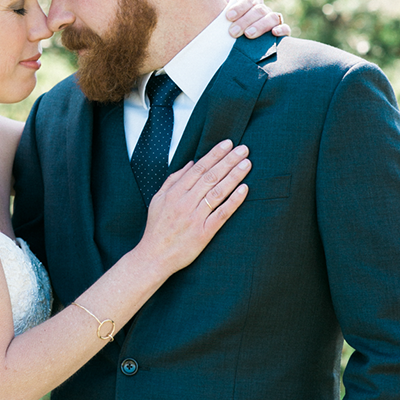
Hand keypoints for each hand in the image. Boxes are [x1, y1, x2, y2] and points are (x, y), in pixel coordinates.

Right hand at [139, 140, 250, 274]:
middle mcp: (185, 202)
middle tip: (243, 149)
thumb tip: (191, 163)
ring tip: (246, 163)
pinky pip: (222, 214)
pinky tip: (244, 189)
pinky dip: (233, 201)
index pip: (199, 168)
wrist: (153, 256)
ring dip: (234, 176)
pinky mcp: (204, 232)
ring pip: (218, 192)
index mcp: (174, 193)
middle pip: (211, 176)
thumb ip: (174, 180)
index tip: (228, 144)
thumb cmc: (157, 228)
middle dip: (228, 160)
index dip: (215, 154)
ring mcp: (195, 217)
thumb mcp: (158, 200)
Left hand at [219, 0, 289, 38]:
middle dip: (245, 20)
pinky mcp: (282, 32)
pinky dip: (281, 29)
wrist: (236, 44)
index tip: (228, 17)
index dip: (239, 7)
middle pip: (259, 10)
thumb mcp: (223, 10)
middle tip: (233, 32)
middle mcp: (264, 10)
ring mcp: (274, 21)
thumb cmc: (230, 24)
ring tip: (248, 34)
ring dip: (260, 25)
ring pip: (272, 17)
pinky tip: (274, 33)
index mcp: (253, 3)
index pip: (249, 0)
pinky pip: (286, 28)